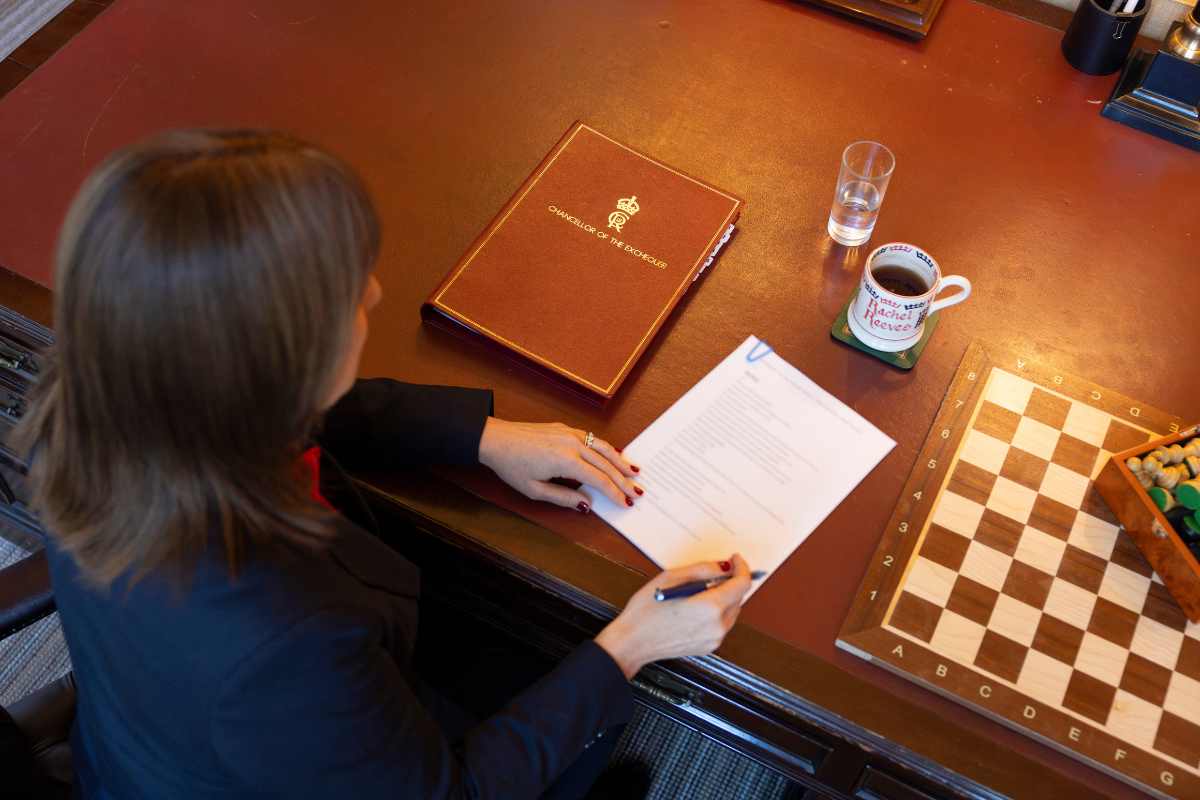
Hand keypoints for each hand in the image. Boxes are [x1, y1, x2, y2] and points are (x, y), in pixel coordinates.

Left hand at [477, 418, 641, 509]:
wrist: (495, 439)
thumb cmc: (511, 465)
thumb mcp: (534, 490)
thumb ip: (563, 498)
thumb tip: (586, 504)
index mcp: (565, 460)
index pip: (599, 479)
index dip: (614, 492)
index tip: (626, 502)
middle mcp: (571, 444)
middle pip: (605, 464)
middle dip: (623, 479)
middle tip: (638, 491)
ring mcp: (569, 433)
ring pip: (602, 447)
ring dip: (619, 461)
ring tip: (634, 471)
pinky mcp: (564, 428)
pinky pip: (591, 438)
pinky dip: (605, 448)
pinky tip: (612, 454)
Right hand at [594, 554, 751, 679]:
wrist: (633, 642)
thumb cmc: (646, 613)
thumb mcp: (671, 578)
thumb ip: (702, 570)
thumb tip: (722, 566)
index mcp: (709, 607)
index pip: (742, 584)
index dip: (740, 568)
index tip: (734, 560)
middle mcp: (716, 626)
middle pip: (738, 597)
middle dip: (729, 582)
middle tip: (712, 574)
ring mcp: (714, 639)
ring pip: (732, 611)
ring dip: (723, 598)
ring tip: (698, 593)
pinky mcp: (709, 646)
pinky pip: (722, 624)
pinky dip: (716, 613)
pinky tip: (695, 609)